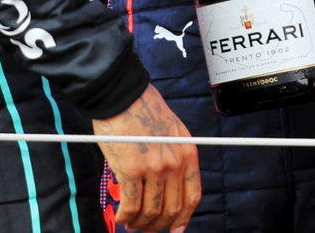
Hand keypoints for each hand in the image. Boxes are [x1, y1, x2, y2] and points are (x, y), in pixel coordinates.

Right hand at [93, 84, 200, 231]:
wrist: (122, 95)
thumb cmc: (142, 109)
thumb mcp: (172, 130)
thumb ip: (174, 156)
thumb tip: (168, 184)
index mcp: (187, 152)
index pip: (192, 195)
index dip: (183, 218)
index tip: (176, 229)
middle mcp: (174, 162)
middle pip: (172, 208)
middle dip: (159, 224)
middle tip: (147, 228)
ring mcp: (154, 168)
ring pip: (151, 211)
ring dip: (140, 223)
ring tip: (131, 223)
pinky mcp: (132, 170)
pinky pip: (131, 205)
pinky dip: (126, 216)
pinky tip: (122, 216)